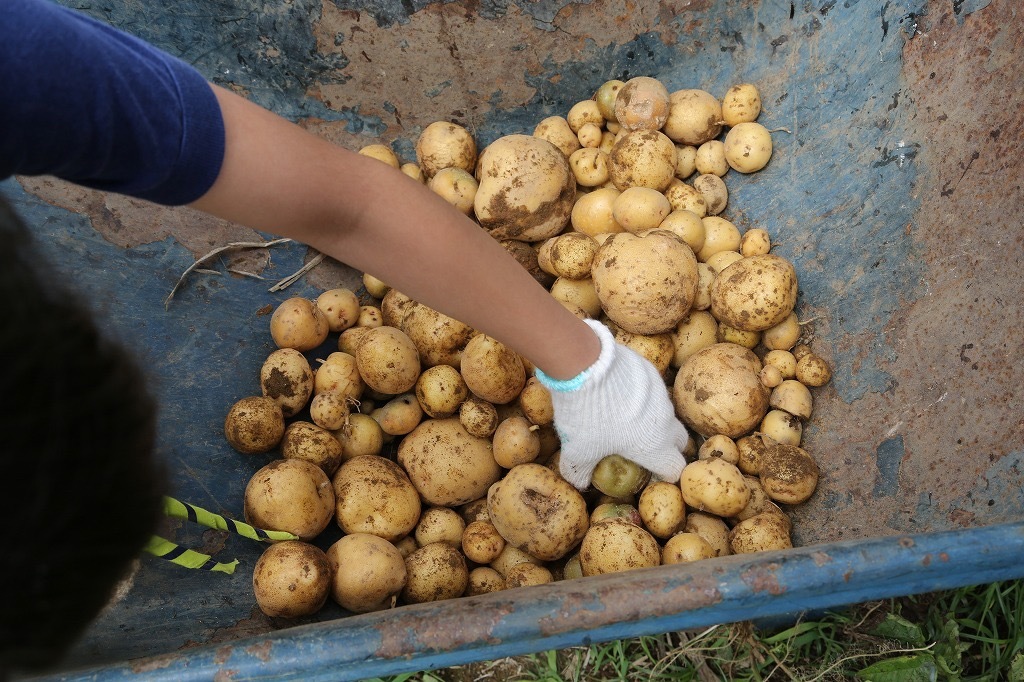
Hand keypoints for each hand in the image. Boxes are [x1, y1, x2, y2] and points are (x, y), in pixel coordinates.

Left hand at [535, 319, 690, 489]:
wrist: (586, 366)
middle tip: (642, 446)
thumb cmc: (587, 416)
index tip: (650, 473)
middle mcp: (665, 421)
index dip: (665, 474)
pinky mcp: (652, 371)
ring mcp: (661, 394)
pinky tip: (617, 392)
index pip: (675, 469)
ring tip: (623, 415)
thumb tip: (580, 482)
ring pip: (665, 412)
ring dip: (652, 418)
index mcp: (654, 447)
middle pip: (679, 440)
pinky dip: (641, 395)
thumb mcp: (577, 452)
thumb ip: (579, 472)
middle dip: (667, 446)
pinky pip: (652, 389)